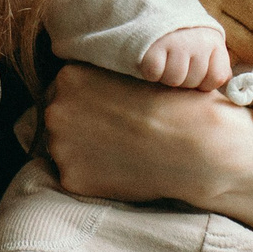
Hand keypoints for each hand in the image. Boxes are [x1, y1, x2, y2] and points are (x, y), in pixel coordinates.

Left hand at [44, 62, 252, 205]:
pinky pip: (75, 176)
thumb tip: (92, 89)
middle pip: (59, 117)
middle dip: (80, 125)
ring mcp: (59, 145)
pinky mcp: (70, 177)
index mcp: (70, 77)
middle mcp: (55, 109)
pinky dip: (93, 176)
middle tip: (115, 133)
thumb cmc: (177, 106)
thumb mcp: (137, 73)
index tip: (108, 111)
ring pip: (63, 147)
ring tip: (120, 152)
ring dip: (84, 151)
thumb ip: (103, 78)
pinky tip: (120, 170)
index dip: (88, 101)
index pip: (65, 89)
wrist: (197, 147)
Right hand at [135, 26, 230, 90]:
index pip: (216, 78)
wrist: (152, 8)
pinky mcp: (153, 47)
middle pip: (193, 82)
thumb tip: (228, 79)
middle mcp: (198, 42)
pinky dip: (150, 72)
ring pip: (174, 80)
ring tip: (163, 60)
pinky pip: (154, 74)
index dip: (203, 82)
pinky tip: (152, 59)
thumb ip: (217, 61)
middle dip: (182, 78)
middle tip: (173, 62)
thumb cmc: (182, 33)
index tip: (193, 71)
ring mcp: (176, 44)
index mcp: (214, 41)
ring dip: (165, 75)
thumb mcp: (204, 41)